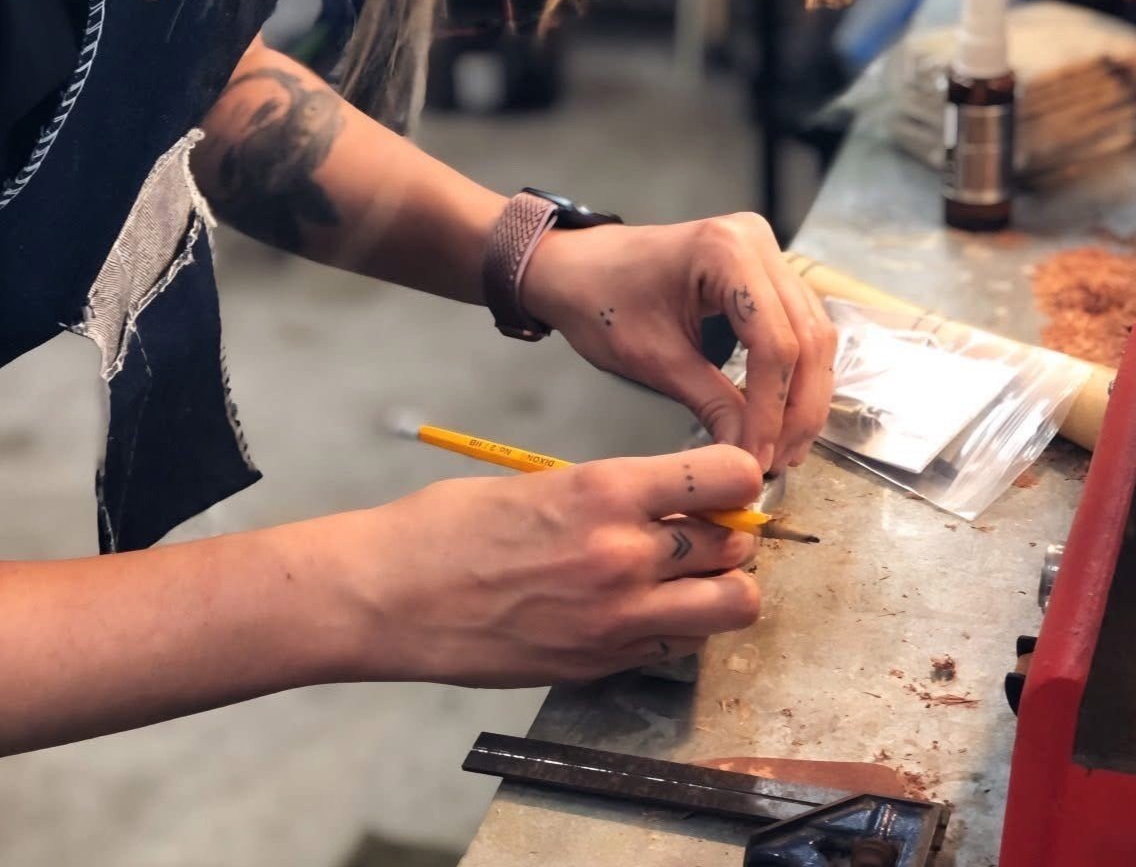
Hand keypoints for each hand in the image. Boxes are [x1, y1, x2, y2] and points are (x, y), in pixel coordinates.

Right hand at [334, 446, 761, 686]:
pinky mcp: (603, 665)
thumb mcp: (540, 481)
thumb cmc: (449, 526)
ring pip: (731, 606)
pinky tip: (645, 609)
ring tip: (688, 574)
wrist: (391, 597)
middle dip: (731, 533)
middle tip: (707, 528)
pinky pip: (681, 646)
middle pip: (738, 545)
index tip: (728, 480)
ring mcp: (618, 619)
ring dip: (722, 587)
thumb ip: (614, 492)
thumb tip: (672, 497)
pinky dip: (680, 627)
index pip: (729, 477)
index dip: (739, 477)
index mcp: (606, 492)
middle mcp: (625, 555)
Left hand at [520, 214, 837, 472]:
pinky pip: (799, 324)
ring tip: (785, 448)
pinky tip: (783, 414)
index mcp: (726, 250)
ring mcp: (766, 250)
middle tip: (780, 462)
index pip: (775, 344)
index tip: (758, 461)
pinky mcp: (765, 269)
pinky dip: (796, 373)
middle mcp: (757, 240)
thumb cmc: (600, 303)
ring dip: (805, 395)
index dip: (772, 410)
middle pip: (807, 337)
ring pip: (814, 333)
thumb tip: (750, 461)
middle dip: (797, 408)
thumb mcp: (654, 359)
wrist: (576, 268)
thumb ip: (711, 404)